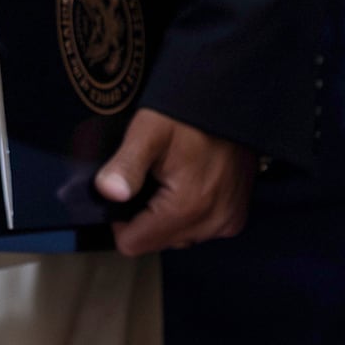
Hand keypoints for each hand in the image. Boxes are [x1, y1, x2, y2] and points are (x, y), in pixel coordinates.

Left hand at [93, 110, 251, 257]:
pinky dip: (190, 213)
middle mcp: (212, 222)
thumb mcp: (148, 131)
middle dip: (147, 216)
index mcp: (187, 208)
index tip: (129, 188)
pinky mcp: (235, 216)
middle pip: (156, 242)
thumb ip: (126, 165)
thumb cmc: (189, 114)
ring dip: (169, 216)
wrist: (230, 101)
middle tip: (154, 177)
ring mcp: (227, 221)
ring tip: (173, 178)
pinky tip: (191, 185)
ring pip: (177, 238)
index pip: (132, 244)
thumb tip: (108, 192)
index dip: (120, 219)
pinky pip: (199, 229)